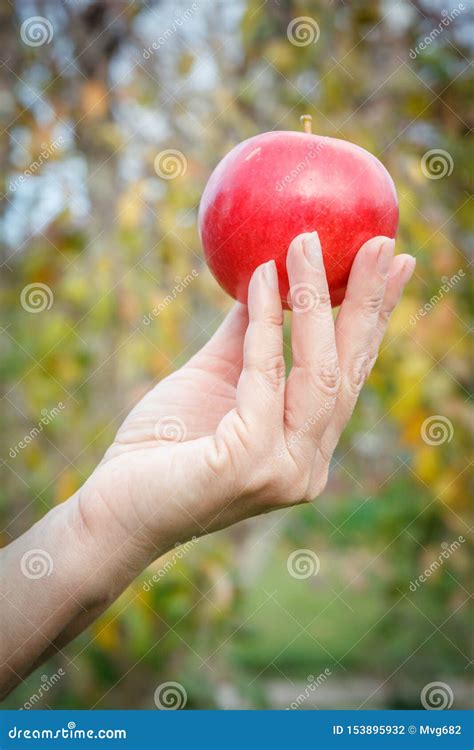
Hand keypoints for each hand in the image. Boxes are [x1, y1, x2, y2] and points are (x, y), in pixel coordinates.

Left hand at [79, 232, 414, 579]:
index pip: (350, 375)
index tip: (396, 265)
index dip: (375, 319)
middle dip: (370, 304)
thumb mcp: (214, 375)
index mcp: (306, 445)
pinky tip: (262, 278)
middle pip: (349, 372)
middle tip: (383, 244)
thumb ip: (249, 336)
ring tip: (307, 241)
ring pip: (319, 374)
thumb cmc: (162, 444)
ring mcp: (287, 470)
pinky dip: (264, 325)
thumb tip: (270, 273)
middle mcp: (308, 463)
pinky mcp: (253, 465)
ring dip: (316, 301)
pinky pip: (265, 377)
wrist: (116, 504)